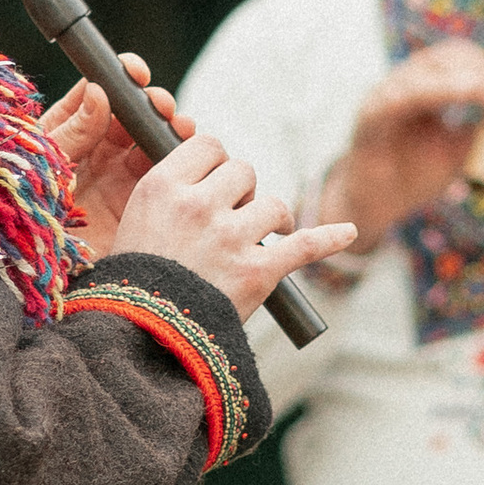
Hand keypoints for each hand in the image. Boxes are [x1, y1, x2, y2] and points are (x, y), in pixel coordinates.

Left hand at [41, 61, 191, 256]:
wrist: (32, 276)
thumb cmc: (23, 217)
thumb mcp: (41, 168)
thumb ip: (71, 132)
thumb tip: (98, 92)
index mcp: (66, 137)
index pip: (96, 98)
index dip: (117, 81)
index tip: (134, 72)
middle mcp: (95, 156)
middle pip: (131, 120)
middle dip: (150, 106)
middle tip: (160, 105)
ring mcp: (118, 182)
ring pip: (151, 146)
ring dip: (168, 131)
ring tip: (178, 127)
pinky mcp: (139, 210)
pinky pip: (165, 182)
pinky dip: (180, 165)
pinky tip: (185, 156)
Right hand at [109, 128, 356, 320]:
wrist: (142, 339)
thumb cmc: (135, 282)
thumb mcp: (136, 221)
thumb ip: (171, 191)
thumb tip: (210, 171)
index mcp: (163, 187)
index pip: (209, 145)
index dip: (216, 162)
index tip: (215, 182)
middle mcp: (198, 206)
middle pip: (244, 170)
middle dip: (243, 190)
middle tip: (233, 216)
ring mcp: (231, 239)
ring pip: (273, 204)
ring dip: (272, 218)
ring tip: (263, 235)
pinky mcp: (258, 272)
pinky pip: (305, 245)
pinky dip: (330, 238)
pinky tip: (349, 231)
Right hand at [316, 39, 483, 245]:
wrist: (375, 205)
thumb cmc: (415, 174)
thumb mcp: (458, 152)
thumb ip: (483, 133)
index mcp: (425, 85)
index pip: (460, 58)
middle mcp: (403, 83)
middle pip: (443, 57)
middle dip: (480, 72)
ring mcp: (383, 97)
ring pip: (421, 75)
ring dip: (457, 83)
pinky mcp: (369, 118)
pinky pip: (395, 100)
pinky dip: (423, 94)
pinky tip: (448, 96)